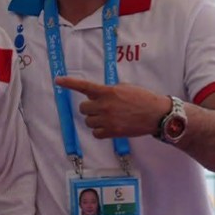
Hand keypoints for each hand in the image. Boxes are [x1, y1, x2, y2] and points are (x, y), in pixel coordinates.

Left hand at [54, 76, 169, 138]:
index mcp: (107, 91)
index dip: (69, 83)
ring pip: (88, 122)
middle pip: (83, 108)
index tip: (57, 80)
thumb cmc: (142, 98)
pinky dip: (100, 131)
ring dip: (95, 120)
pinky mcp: (112, 132)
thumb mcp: (124, 88)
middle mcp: (104, 105)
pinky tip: (109, 126)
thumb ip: (107, 90)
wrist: (156, 114)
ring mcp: (107, 120)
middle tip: (101, 108)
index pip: (84, 86)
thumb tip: (95, 94)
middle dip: (90, 108)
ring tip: (109, 117)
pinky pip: (96, 133)